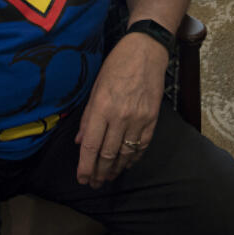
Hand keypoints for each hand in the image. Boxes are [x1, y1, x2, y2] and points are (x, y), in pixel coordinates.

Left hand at [75, 31, 167, 187]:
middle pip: (108, 154)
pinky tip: (126, 164)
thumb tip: (81, 141)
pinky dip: (133, 158)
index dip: (85, 166)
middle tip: (94, 183)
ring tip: (108, 178)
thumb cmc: (117, 64)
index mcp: (102, 107)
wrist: (146, 50)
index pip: (91, 145)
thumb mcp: (96, 87)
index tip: (82, 178)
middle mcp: (120, 116)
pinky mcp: (152, 118)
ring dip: (115, 169)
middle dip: (99, 172)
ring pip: (125, 153)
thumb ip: (88, 117)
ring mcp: (138, 118)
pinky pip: (142, 145)